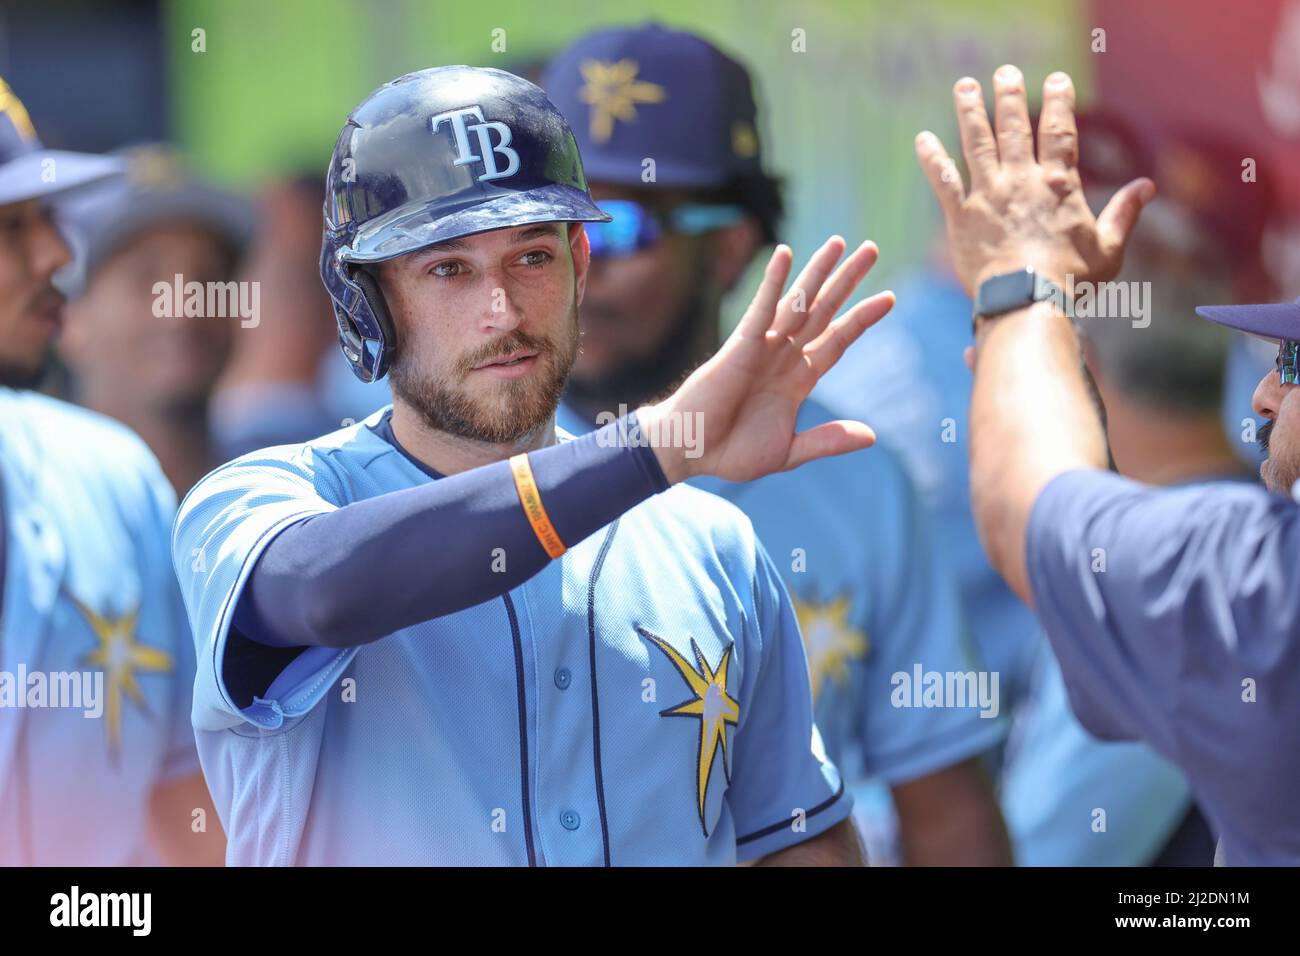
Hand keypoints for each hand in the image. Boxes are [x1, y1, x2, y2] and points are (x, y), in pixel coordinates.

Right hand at [642, 237, 893, 483]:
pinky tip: (785, 254)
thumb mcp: (788, 452)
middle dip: (846, 281)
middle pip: (823, 311)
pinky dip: (773, 283)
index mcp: (797, 380)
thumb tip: (872, 436)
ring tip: (838, 243)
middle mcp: (783, 357)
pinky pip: (761, 310)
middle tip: (871, 249)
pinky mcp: (740, 346)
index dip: (861, 319)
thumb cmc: (730, 452)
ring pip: (797, 303)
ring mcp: (762, 348)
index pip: (836, 341)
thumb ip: (827, 441)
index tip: (888, 298)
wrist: (689, 452)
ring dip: (817, 273)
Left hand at [915, 66, 1154, 294]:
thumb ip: (1125, 213)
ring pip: (977, 143)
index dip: (1060, 102)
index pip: (1059, 132)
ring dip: (970, 112)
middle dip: (1010, 96)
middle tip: (1005, 72)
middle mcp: (1021, 180)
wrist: (1025, 299)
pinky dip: (932, 159)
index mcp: (1058, 184)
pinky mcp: (961, 216)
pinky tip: (922, 139)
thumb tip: (1149, 186)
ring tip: (964, 87)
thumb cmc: (1070, 279)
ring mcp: (989, 195)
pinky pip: (944, 181)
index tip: (1058, 79)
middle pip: (1014, 127)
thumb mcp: (1108, 247)